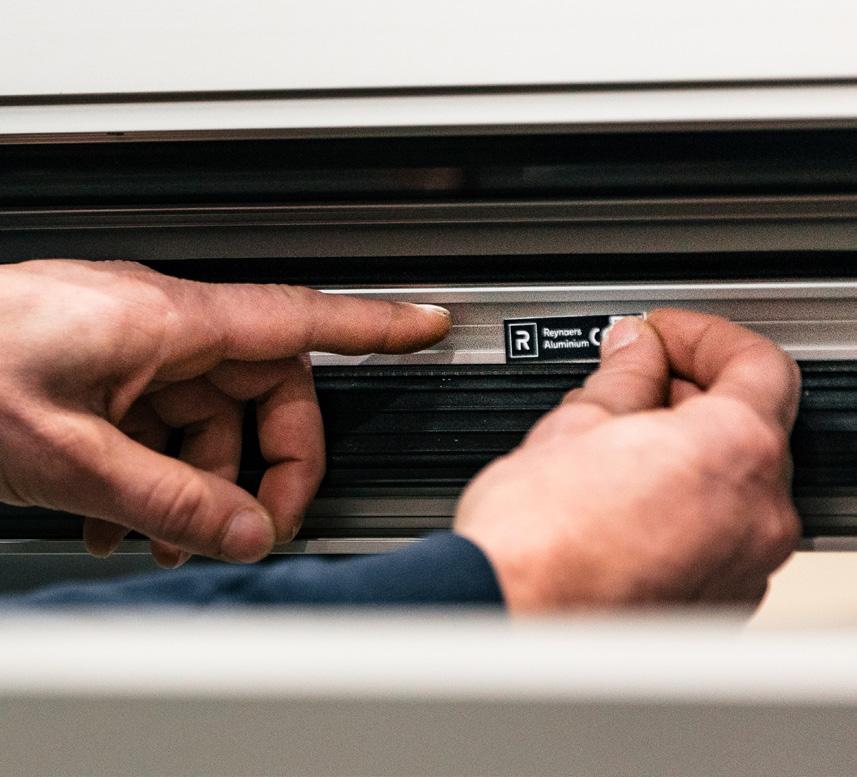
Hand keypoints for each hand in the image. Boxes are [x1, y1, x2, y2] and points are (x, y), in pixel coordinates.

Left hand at [0, 260, 449, 565]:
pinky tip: (117, 520)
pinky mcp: (106, 371)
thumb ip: (171, 500)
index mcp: (169, 323)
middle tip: (251, 529)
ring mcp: (135, 350)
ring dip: (201, 486)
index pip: (301, 317)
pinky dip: (158, 476)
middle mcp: (162, 328)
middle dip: (268, 468)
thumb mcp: (71, 456)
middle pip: (265, 393)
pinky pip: (164, 425)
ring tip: (158, 539)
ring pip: (213, 420)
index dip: (376, 324)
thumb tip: (243, 532)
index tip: (428, 324)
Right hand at [455, 310, 801, 611]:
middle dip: (691, 390)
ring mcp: (742, 566)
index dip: (704, 335)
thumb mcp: (574, 426)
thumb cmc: (536, 542)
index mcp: (732, 453)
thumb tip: (634, 350)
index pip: (758, 363)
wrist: (514, 622)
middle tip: (633, 377)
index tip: (662, 334)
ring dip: (686, 446)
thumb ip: (622, 376)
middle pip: (749, 422)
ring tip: (617, 439)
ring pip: (732, 480)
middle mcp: (757, 515)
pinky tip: (626, 494)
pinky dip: (684, 501)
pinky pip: (717, 531)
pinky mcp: (717, 601)